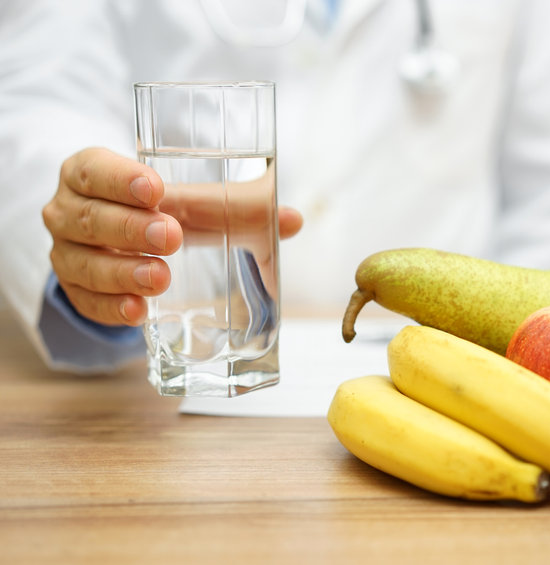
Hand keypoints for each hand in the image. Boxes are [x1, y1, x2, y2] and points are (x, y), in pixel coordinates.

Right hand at [42, 148, 301, 326]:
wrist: (120, 240)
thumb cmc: (163, 210)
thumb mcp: (196, 200)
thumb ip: (242, 207)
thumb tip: (292, 220)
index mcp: (90, 172)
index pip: (93, 168)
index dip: (120, 178)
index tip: (158, 191)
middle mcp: (68, 209)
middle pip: (88, 217)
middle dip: (130, 228)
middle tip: (172, 237)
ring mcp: (66, 252)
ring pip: (82, 263)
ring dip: (121, 272)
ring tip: (160, 278)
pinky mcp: (75, 291)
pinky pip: (85, 302)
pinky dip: (111, 308)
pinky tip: (138, 311)